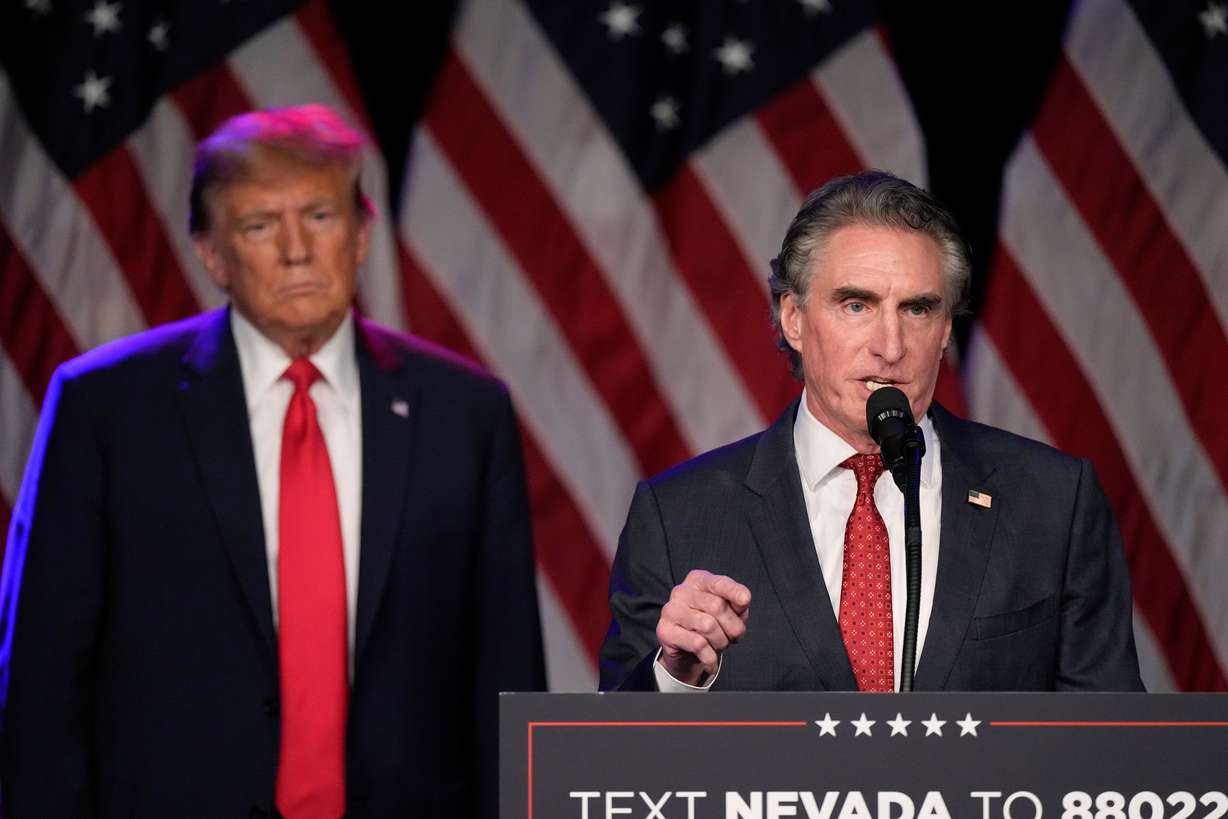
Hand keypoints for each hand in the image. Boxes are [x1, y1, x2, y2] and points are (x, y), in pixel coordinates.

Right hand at [655, 570, 750, 685]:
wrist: (687, 651)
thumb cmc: (711, 625)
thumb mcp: (729, 611)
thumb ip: (737, 603)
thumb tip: (743, 599)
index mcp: (698, 581)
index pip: (718, 583)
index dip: (734, 591)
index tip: (745, 600)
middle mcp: (681, 591)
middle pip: (718, 606)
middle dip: (733, 627)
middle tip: (733, 637)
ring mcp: (671, 610)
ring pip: (708, 626)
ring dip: (721, 642)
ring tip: (718, 645)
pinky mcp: (665, 631)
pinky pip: (697, 644)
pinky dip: (710, 658)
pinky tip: (711, 662)